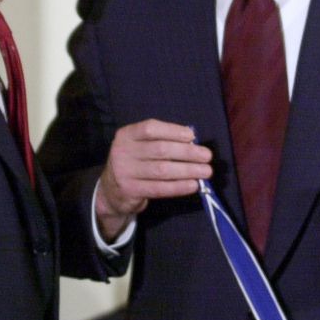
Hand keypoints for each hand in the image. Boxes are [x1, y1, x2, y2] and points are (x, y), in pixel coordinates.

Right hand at [95, 119, 212, 238]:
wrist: (112, 190)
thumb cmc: (135, 162)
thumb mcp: (140, 146)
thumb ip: (161, 141)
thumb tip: (192, 142)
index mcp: (127, 135)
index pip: (150, 128)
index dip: (172, 131)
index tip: (191, 136)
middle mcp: (123, 151)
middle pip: (160, 150)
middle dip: (187, 153)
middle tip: (207, 156)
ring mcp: (125, 172)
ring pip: (162, 170)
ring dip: (188, 170)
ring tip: (206, 171)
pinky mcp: (130, 191)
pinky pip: (159, 189)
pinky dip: (179, 187)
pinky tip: (193, 185)